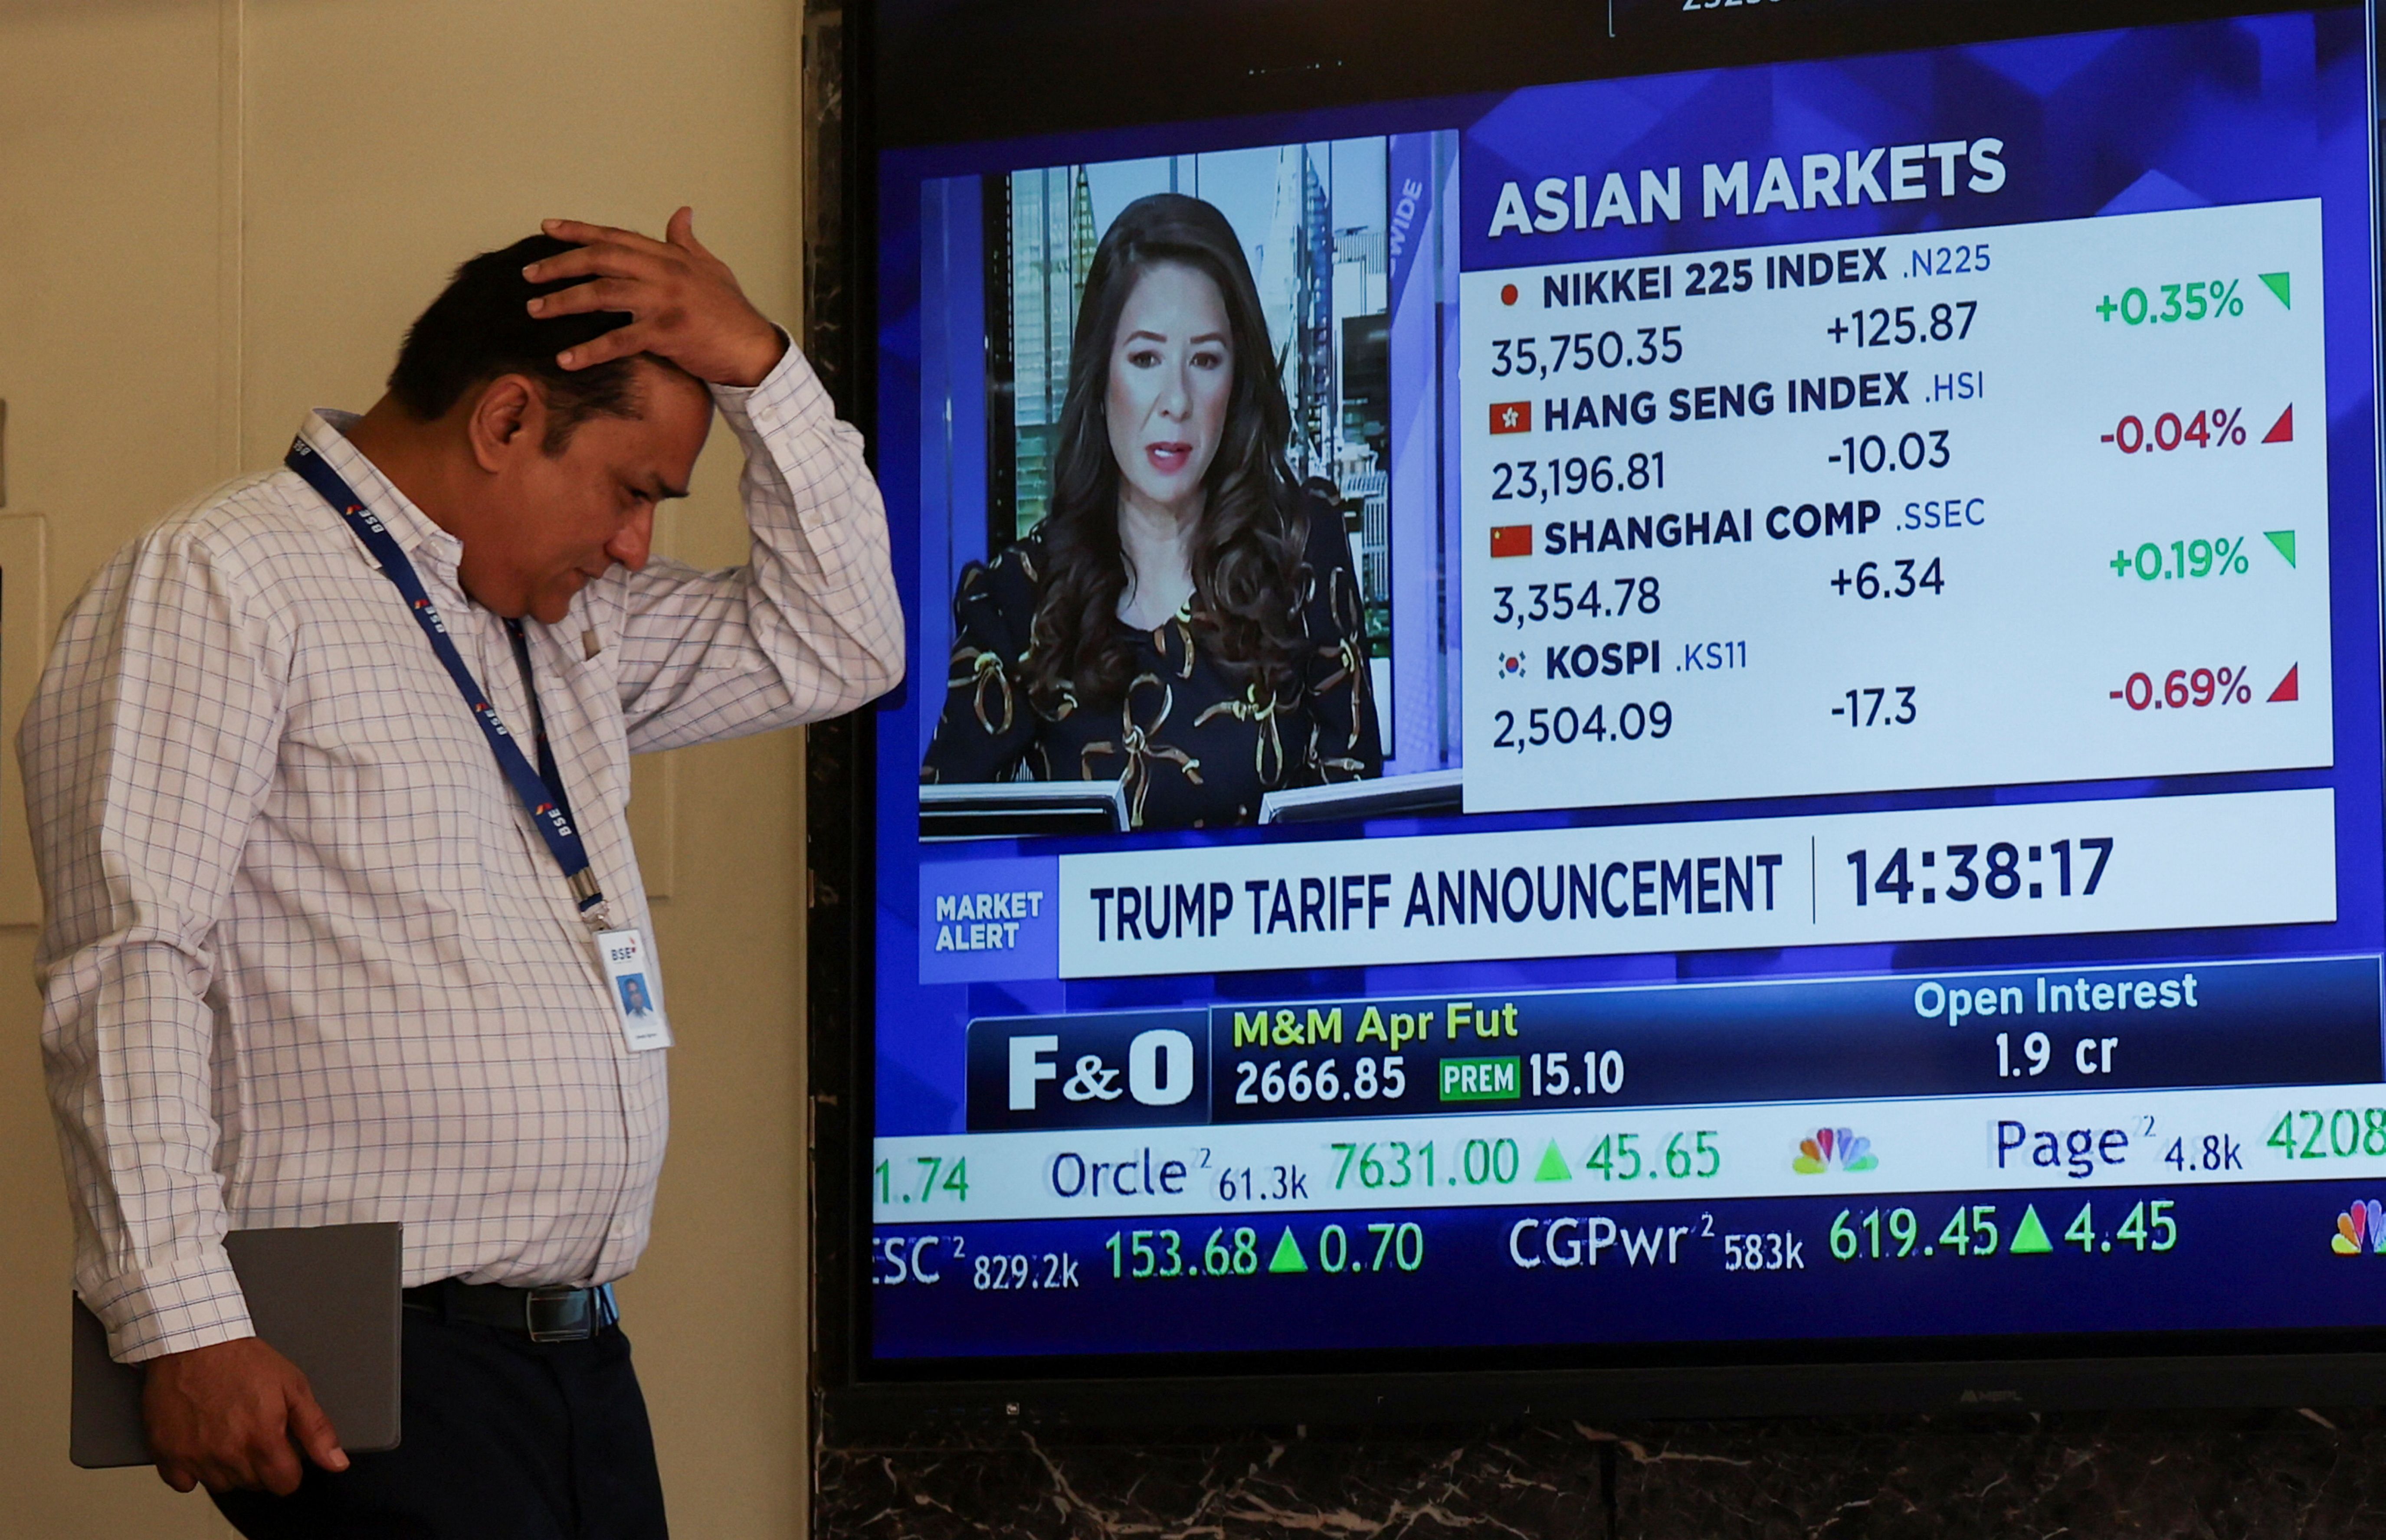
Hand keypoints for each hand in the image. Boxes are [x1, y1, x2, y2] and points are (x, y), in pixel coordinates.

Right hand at [143, 1336, 347, 1495]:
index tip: (284, 1454)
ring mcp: (195, 1457)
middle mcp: (228, 1454)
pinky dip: (193, 1470)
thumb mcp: (293, 1387)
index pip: (285, 1484)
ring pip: (222, 1485)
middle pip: (254, 1485)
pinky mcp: (166, 1454)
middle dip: (261, 1465)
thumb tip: (336, 1463)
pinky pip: (184, 1483)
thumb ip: (316, 1430)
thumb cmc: (243, 1360)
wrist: (195, 1342)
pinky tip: (201, 1444)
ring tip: (228, 1433)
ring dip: (229, 1467)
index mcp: (262, 1439)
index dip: (289, 1470)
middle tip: (254, 1432)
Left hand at [523, 208, 787, 387]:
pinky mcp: (667, 333)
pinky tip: (566, 359)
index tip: (547, 228)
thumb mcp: (711, 267)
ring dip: (564, 302)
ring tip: (536, 310)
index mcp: (670, 256)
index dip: (579, 230)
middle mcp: (664, 272)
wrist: (753, 347)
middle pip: (601, 260)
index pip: (616, 236)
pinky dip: (590, 350)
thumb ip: (687, 242)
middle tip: (529, 274)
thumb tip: (681, 213)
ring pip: (603, 295)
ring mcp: (665, 302)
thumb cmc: (731, 310)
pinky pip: (620, 341)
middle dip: (560, 265)